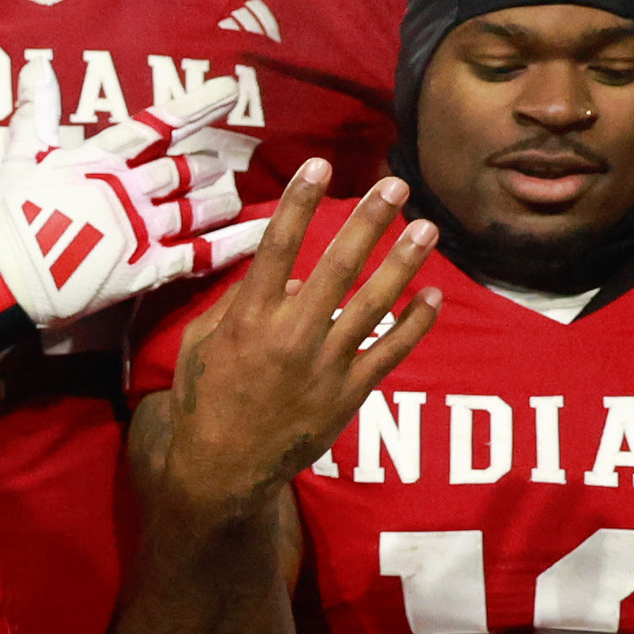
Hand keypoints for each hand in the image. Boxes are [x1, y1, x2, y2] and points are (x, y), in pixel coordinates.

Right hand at [0, 75, 258, 331]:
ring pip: (197, 209)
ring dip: (220, 201)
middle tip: (221, 166)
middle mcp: (126, 191)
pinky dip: (233, 245)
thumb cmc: (7, 220)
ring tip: (231, 197)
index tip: (231, 90)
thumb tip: (36, 67)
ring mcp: (138, 231)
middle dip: (207, 168)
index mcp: (99, 162)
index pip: (157, 125)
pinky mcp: (143, 270)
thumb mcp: (18, 159)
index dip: (196, 106)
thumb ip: (36, 114)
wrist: (1, 280)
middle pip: (184, 170)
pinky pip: (198, 256)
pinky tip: (263, 234)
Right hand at [146, 169, 445, 518]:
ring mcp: (322, 365)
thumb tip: (287, 274)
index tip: (319, 164)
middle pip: (335, 266)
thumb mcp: (201, 345)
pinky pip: (389, 352)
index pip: (276, 246)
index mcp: (248, 318)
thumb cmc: (205, 401)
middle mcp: (288, 335)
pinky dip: (413, 325)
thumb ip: (238, 304)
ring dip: (402, 263)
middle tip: (394, 186)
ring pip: (372, 304)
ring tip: (426, 228)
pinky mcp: (347, 393)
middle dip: (367, 222)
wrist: (221, 469)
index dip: (299, 202)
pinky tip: (431, 297)